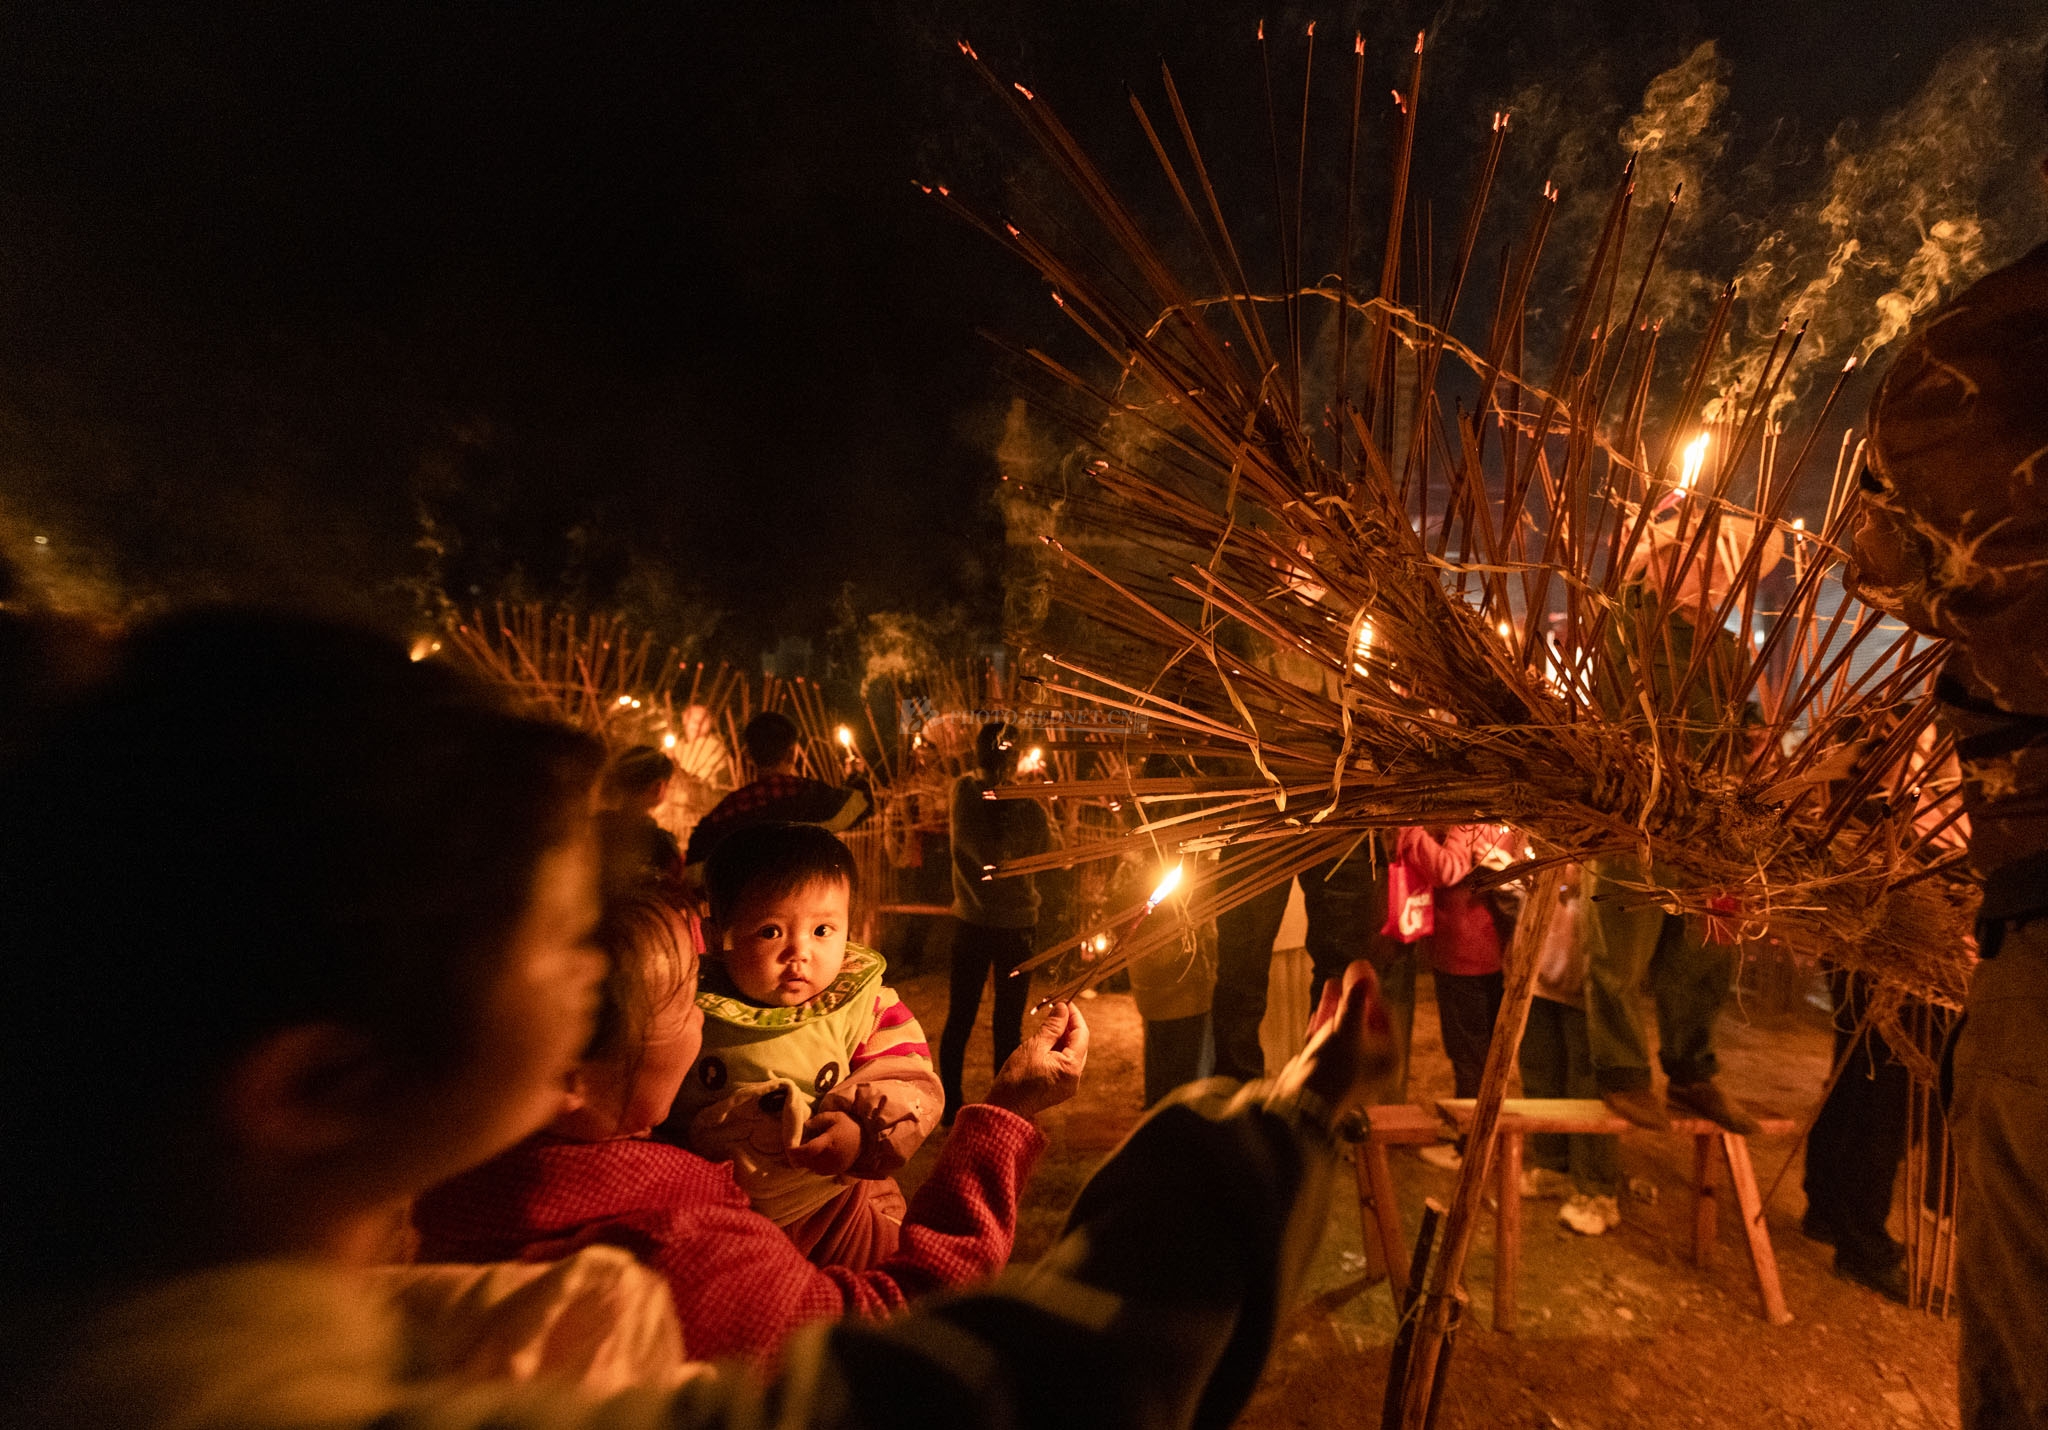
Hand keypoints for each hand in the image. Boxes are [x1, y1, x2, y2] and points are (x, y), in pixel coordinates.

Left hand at [788, 1110, 862, 1174]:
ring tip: (802, 1153)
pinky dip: (813, 1166)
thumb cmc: (848, 1125)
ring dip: (805, 1162)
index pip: (808, 1150)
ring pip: (812, 1168)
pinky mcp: (836, 1170)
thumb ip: (818, 1120)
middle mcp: (831, 1156)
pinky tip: (813, 1158)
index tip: (788, 1148)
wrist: (865, 1139)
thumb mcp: (834, 1116)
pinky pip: (819, 1171)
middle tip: (792, 1150)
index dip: (796, 1151)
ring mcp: (834, 1165)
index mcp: (829, 1142)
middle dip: (797, 1157)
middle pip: (807, 1161)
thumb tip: (805, 1126)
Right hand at [983, 1002, 1088, 1119]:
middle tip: (1056, 1011)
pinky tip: (1046, 1042)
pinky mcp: (1059, 1088)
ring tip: (1049, 1025)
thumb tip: (1062, 1008)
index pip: (1082, 1034)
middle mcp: (1074, 1078)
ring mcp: (1068, 1085)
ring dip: (1063, 1038)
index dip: (1074, 1016)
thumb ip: (1052, 1027)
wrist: (1004, 1108)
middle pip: (1079, 1045)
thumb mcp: (1034, 1046)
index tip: (1065, 1003)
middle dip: (1070, 1026)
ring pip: (1072, 1054)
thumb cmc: (1016, 1078)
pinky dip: (1058, 1050)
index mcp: (1072, 1068)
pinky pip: (1064, 1064)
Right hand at [1284, 960, 1395, 1121]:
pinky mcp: (1331, 1069)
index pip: (1387, 1017)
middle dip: (1354, 997)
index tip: (1361, 972)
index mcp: (1389, 1057)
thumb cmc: (1334, 1066)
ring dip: (1338, 1007)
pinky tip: (1320, 1008)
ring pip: (1347, 1029)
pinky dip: (1327, 1024)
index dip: (1373, 992)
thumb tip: (1363, 971)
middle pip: (1367, 1021)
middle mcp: (1374, 1063)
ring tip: (1332, 983)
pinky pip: (1332, 1041)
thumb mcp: (1347, 1029)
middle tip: (1348, 974)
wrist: (1304, 1101)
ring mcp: (1352, 1067)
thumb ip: (1355, 1000)